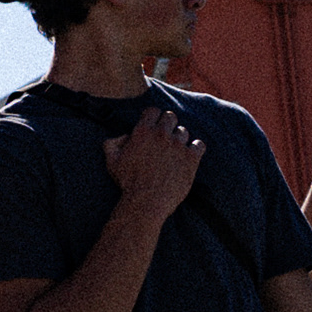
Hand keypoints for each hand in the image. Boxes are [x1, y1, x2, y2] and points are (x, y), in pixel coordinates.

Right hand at [104, 108, 206, 224]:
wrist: (147, 201)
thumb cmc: (128, 182)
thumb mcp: (112, 160)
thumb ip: (112, 142)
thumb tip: (124, 136)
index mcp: (142, 131)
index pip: (153, 110)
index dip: (153, 116)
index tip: (153, 124)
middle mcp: (161, 134)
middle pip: (170, 117)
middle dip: (167, 124)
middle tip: (164, 137)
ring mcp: (178, 145)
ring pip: (183, 131)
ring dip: (179, 138)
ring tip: (174, 150)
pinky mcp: (191, 158)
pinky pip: (199, 144)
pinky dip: (195, 147)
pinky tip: (189, 154)